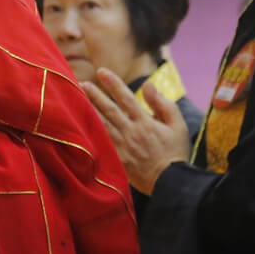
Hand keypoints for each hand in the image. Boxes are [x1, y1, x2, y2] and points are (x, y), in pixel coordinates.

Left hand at [82, 68, 188, 194]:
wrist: (170, 182)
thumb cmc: (175, 152)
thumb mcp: (177, 125)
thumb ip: (163, 104)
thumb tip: (149, 85)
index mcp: (145, 122)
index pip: (126, 98)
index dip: (113, 83)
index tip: (102, 71)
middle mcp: (131, 132)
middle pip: (109, 110)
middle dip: (94, 94)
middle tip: (82, 82)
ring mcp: (122, 146)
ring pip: (101, 124)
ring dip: (88, 110)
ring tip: (76, 98)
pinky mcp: (117, 159)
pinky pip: (101, 143)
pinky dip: (90, 133)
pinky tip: (80, 125)